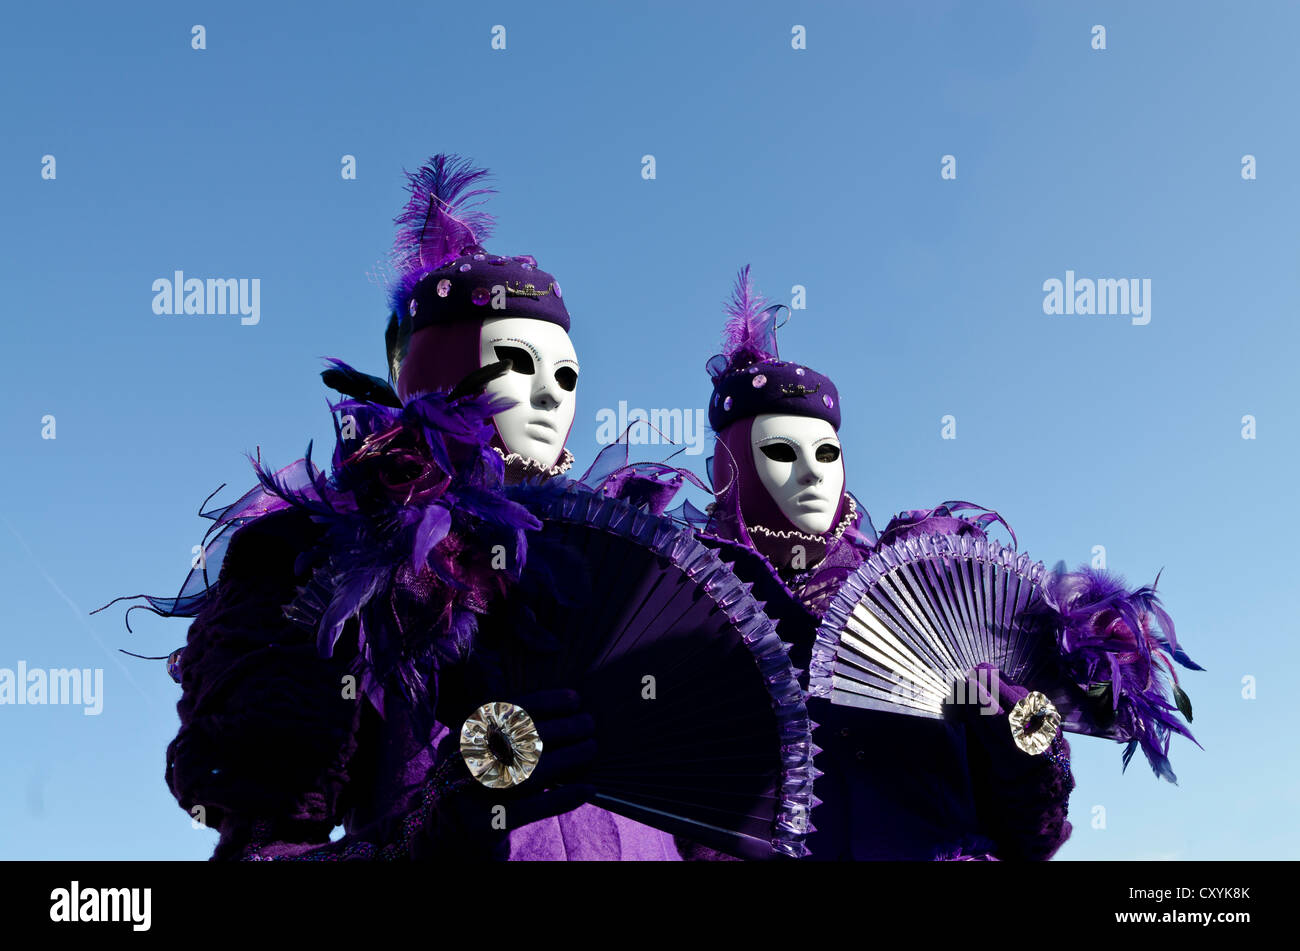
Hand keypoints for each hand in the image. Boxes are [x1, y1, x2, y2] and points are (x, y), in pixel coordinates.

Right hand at [415, 689, 595, 856]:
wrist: (450, 826)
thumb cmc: (482, 774)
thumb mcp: (485, 743)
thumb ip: (513, 726)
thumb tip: (568, 708)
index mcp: (465, 732)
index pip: (509, 710)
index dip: (547, 702)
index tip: (575, 699)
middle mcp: (464, 759)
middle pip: (524, 739)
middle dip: (564, 728)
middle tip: (590, 724)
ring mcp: (471, 793)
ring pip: (528, 772)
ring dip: (568, 758)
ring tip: (592, 748)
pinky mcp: (484, 824)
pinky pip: (529, 810)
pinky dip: (562, 798)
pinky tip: (588, 789)